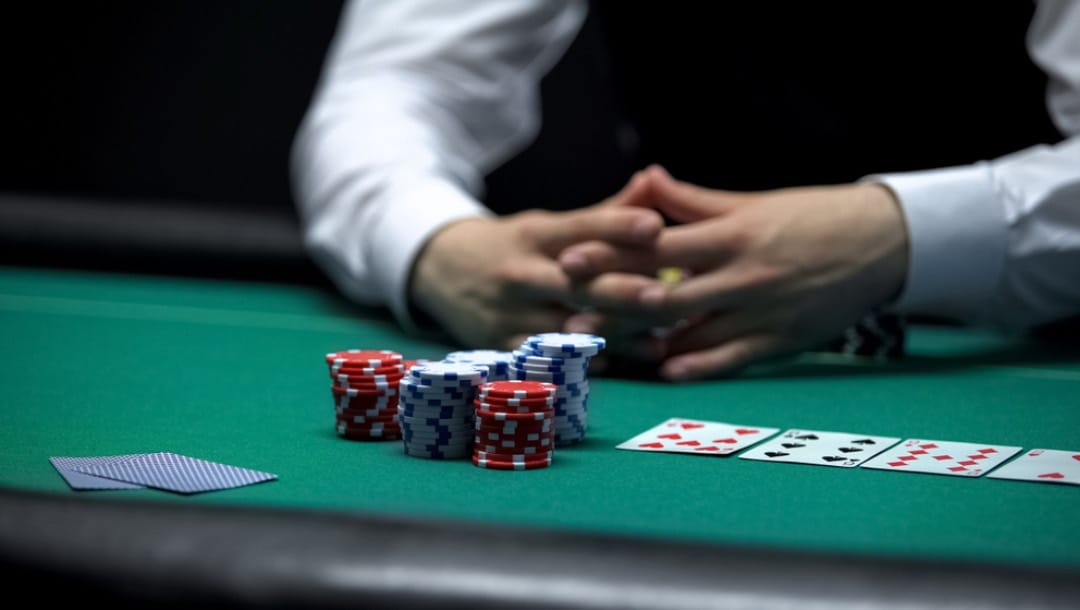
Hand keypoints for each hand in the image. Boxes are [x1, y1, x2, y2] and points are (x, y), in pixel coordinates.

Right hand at [408, 180, 663, 351]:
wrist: (439, 270)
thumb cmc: (513, 245)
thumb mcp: (548, 224)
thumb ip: (604, 212)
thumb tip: (655, 179)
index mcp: (535, 234)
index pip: (579, 227)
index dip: (617, 226)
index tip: (655, 227)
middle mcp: (520, 272)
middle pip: (575, 283)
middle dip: (620, 290)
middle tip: (665, 295)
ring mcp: (508, 313)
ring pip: (566, 327)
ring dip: (614, 335)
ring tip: (660, 340)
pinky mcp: (500, 346)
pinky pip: (546, 358)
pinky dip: (581, 362)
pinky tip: (619, 362)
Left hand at [559, 165, 908, 380]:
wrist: (883, 243)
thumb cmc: (813, 217)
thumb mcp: (752, 203)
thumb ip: (694, 200)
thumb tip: (645, 179)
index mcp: (730, 235)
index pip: (657, 245)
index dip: (610, 253)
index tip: (570, 258)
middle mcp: (741, 276)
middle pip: (663, 296)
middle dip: (613, 307)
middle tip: (567, 316)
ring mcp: (760, 312)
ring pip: (691, 333)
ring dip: (644, 342)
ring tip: (600, 350)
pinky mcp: (779, 341)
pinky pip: (731, 359)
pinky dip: (697, 367)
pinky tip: (664, 372)